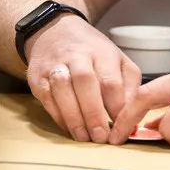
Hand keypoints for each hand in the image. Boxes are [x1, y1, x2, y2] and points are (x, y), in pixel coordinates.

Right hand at [25, 16, 140, 143]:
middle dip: (93, 113)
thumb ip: (129, 85)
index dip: (116, 106)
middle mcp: (77, 55)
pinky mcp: (38, 77)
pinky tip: (70, 128)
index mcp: (102, 52)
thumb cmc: (92, 52)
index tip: (121, 127)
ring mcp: (55, 64)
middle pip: (85, 82)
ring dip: (74, 117)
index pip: (110, 80)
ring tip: (84, 137)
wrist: (55, 32)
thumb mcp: (118, 60)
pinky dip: (58, 116)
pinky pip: (47, 98)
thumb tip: (131, 114)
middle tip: (101, 137)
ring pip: (62, 89)